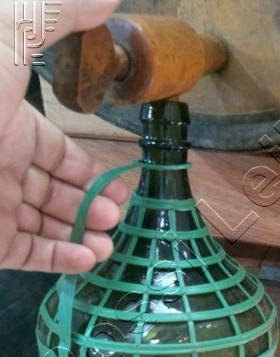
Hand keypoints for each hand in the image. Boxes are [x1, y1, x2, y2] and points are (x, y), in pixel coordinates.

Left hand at [0, 0, 127, 272]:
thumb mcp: (6, 35)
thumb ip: (56, 15)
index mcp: (8, 125)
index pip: (55, 153)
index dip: (87, 170)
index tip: (119, 185)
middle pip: (53, 193)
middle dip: (88, 205)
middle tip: (116, 215)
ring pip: (43, 227)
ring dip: (79, 235)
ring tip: (108, 242)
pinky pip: (25, 254)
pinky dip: (58, 259)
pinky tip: (87, 258)